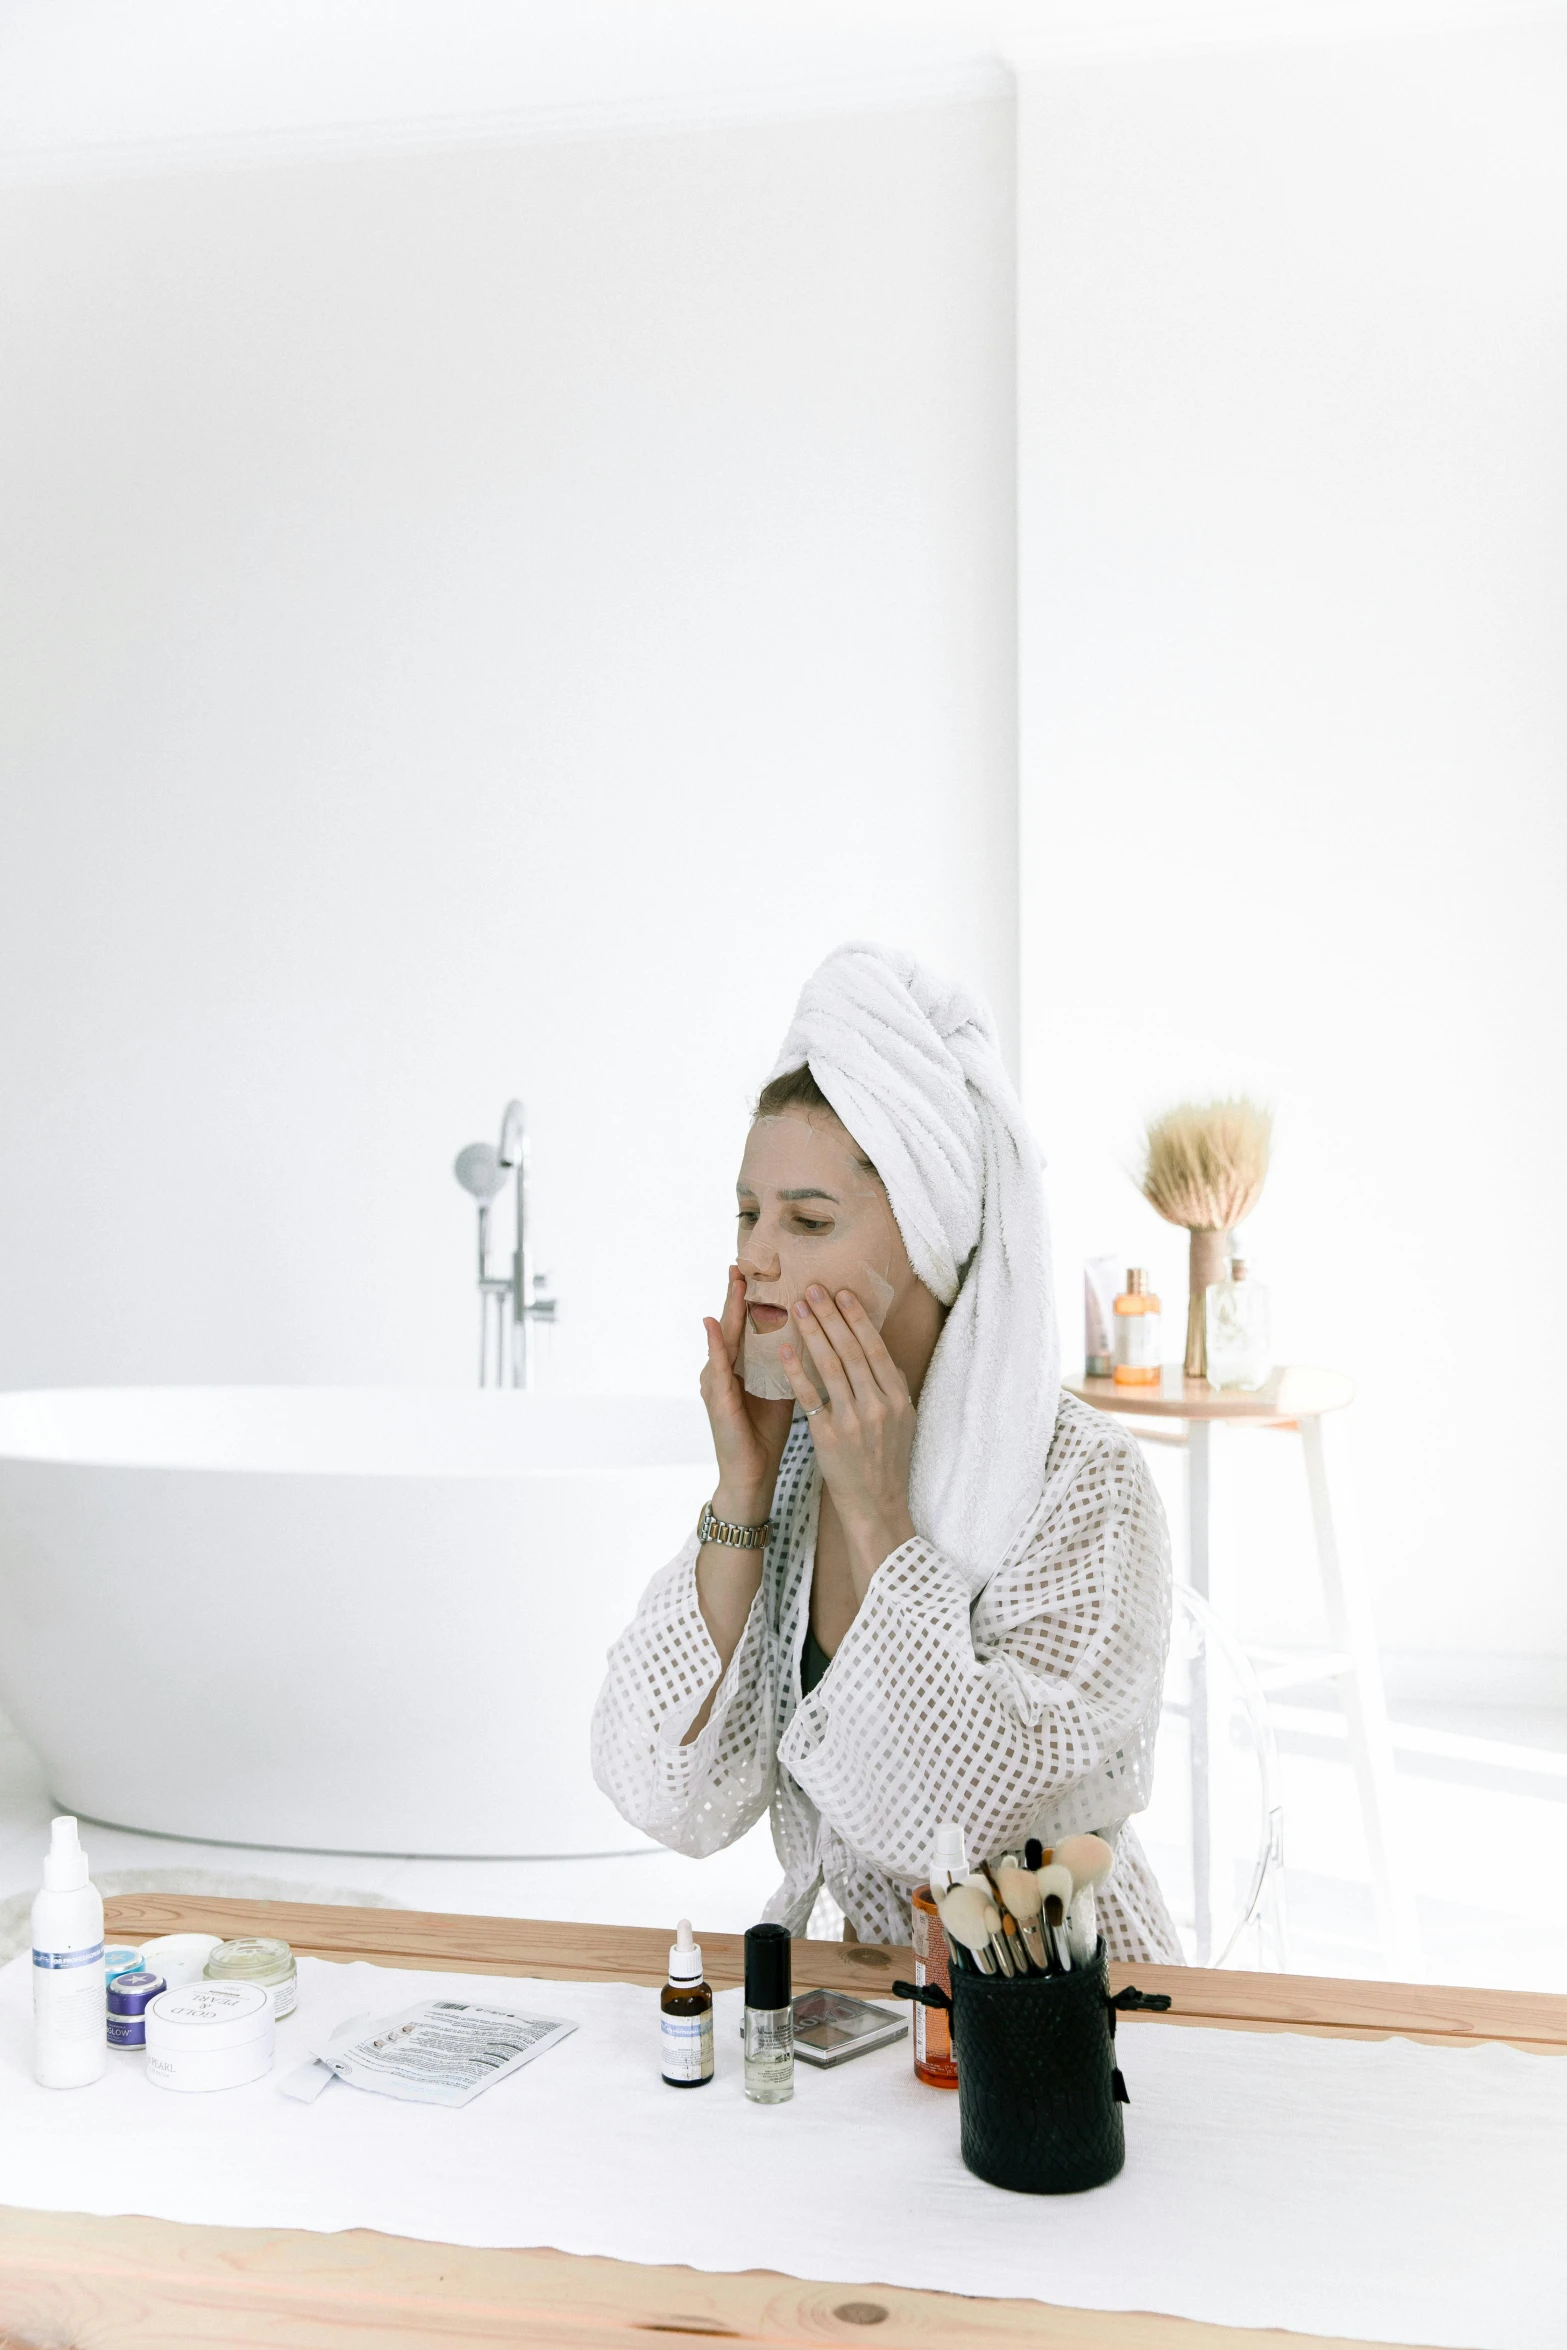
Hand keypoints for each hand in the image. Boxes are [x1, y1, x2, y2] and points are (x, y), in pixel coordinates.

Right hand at [700, 1266, 793, 1520]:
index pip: (748, 1326)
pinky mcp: (716, 1400)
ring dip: (727, 1309)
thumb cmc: (766, 1433)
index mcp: (743, 1368)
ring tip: (732, 1281)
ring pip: (723, 1338)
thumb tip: (815, 1336)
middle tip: (739, 1262)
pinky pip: (716, 1367)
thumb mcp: (783, 1390)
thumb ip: (790, 1364)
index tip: (758, 1270)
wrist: (752, 1473)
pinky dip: (715, 1344)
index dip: (751, 1299)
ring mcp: (716, 1384)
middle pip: (733, 1325)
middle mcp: (725, 1371)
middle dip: (736, 1294)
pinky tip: (714, 1323)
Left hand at [781, 1286, 916, 1586]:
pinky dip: (796, 1369)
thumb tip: (878, 1351)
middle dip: (829, 1315)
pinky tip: (784, 1348)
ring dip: (812, 1331)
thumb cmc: (886, 1459)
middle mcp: (877, 1405)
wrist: (876, 1505)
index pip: (874, 1348)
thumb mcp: (901, 1420)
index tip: (841, 1292)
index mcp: (898, 1397)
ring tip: (797, 1307)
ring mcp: (852, 1421)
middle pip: (850, 1350)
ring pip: (829, 1366)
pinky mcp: (828, 1436)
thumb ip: (890, 1386)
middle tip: (812, 1288)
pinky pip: (809, 1395)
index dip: (857, 1318)